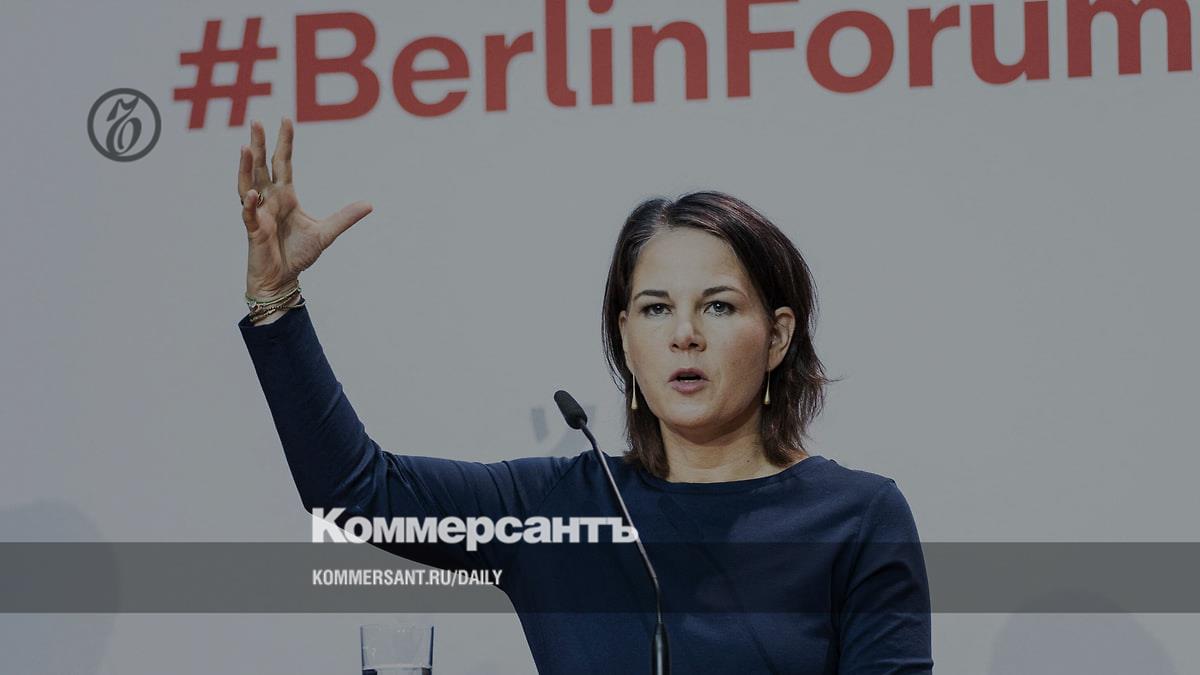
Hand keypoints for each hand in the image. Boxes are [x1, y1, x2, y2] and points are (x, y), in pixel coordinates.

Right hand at [238, 117, 372, 296]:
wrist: (283, 279)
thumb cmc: (298, 254)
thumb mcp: (326, 233)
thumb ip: (345, 217)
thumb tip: (370, 204)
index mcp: (285, 195)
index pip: (282, 162)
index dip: (284, 142)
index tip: (285, 119)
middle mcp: (269, 199)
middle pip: (261, 166)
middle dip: (258, 144)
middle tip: (255, 120)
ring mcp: (259, 214)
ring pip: (248, 184)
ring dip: (246, 167)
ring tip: (245, 147)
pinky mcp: (254, 231)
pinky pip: (250, 215)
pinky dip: (251, 205)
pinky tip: (253, 195)